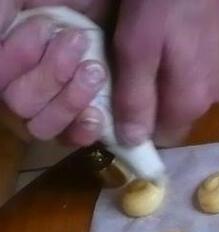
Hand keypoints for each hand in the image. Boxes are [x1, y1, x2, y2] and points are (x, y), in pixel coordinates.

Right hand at [0, 0, 110, 144]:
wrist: (116, 5)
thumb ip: (0, 15)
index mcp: (7, 57)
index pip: (0, 79)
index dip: (17, 58)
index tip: (43, 27)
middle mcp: (21, 83)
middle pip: (18, 105)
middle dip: (48, 75)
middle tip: (77, 42)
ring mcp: (51, 104)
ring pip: (41, 126)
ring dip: (68, 100)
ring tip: (94, 71)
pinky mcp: (82, 118)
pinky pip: (71, 140)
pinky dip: (82, 130)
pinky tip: (97, 114)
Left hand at [113, 0, 218, 145]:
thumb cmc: (165, 2)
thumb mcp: (138, 47)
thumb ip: (135, 97)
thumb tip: (132, 142)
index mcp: (191, 103)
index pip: (161, 138)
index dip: (134, 126)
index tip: (111, 103)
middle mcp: (211, 99)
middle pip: (171, 116)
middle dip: (146, 102)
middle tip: (120, 71)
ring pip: (181, 95)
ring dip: (158, 83)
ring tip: (138, 53)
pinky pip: (192, 77)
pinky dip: (173, 67)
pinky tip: (161, 42)